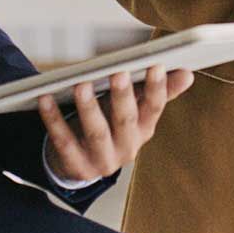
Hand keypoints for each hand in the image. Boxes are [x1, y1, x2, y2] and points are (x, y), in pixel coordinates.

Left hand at [36, 65, 192, 182]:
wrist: (83, 163)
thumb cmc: (110, 126)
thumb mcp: (134, 111)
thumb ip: (158, 91)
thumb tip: (187, 73)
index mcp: (144, 130)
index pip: (154, 108)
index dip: (157, 88)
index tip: (156, 65)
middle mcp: (128, 148)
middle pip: (126, 120)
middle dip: (123, 97)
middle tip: (118, 73)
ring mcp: (103, 161)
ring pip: (96, 133)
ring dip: (88, 108)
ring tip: (81, 85)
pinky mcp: (78, 167)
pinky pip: (64, 142)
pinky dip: (54, 120)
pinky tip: (45, 99)